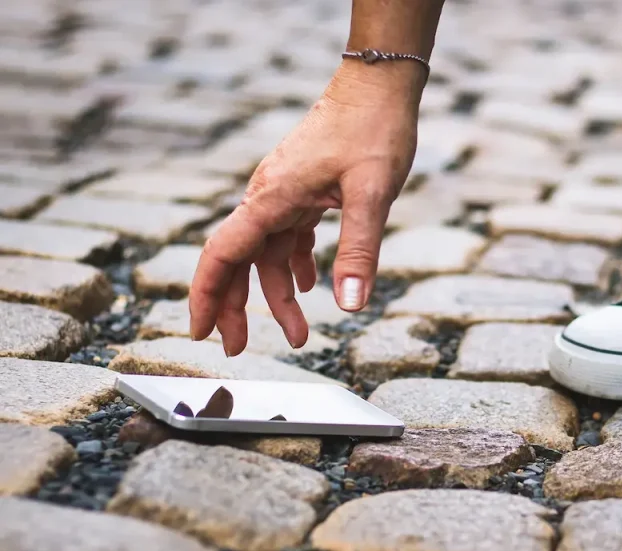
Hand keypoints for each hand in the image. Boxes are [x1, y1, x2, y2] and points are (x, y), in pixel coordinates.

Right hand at [188, 65, 420, 355]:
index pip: (223, 254)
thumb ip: (359, 251)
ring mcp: (284, 193)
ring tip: (298, 334)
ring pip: (267, 254)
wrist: (378, 87)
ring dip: (277, 295)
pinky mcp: (304, 190)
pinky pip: (288, 236)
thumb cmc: (373, 131)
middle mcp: (269, 197)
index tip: (200, 331)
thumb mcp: (372, 194)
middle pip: (238, 260)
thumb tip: (351, 307)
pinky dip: (295, 265)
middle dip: (236, 307)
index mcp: (271, 198)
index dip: (206, 295)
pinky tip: (310, 286)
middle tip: (239, 349)